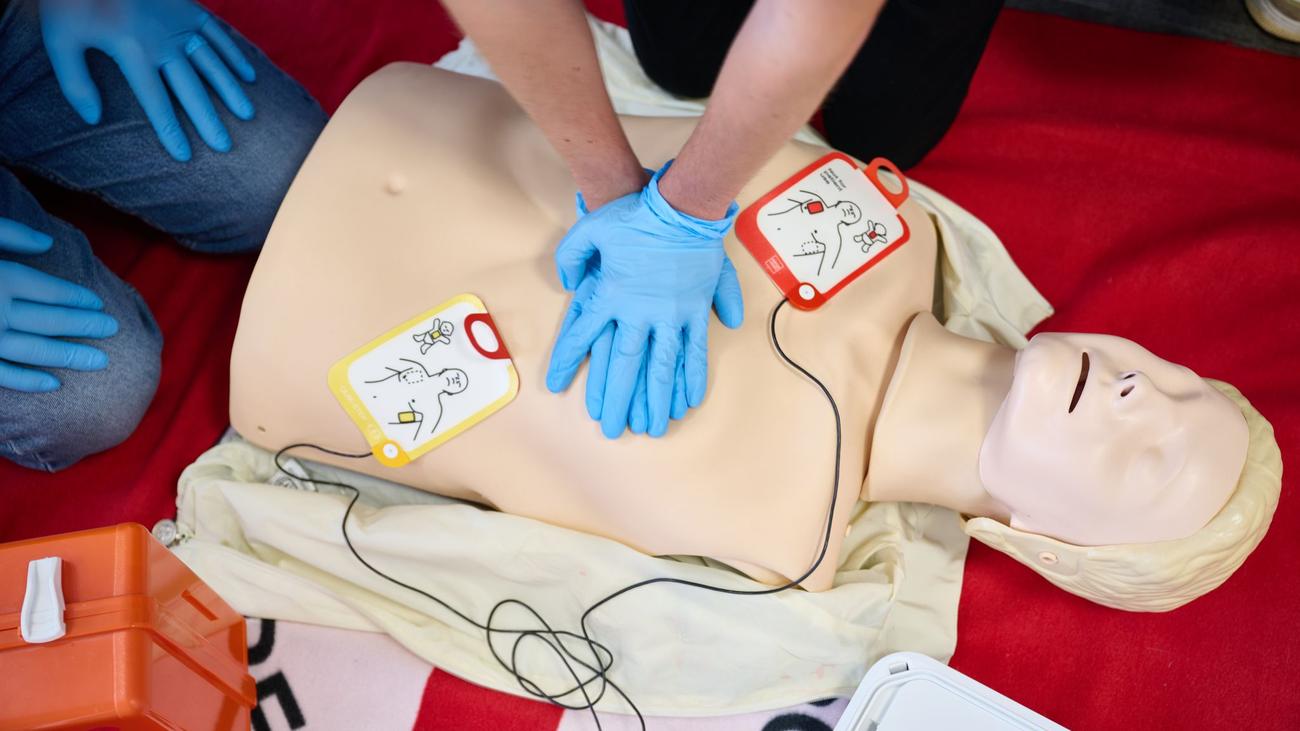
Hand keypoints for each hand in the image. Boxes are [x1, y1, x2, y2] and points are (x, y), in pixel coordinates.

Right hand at [0, 218, 117, 391]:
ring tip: (101, 362)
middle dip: (82, 326)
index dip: (74, 298)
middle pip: (47, 320)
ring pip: (32, 349)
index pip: (45, 289)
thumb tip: (48, 244)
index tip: (98, 305)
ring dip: (68, 355)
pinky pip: (1, 373)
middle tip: (113, 331)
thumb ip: (8, 235)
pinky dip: (26, 380)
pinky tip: (54, 384)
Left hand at [40, 0, 256, 161]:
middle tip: (225, 146)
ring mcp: (179, 22)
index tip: (184, 155)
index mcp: (132, 50)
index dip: (171, 130)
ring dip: (230, 90)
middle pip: (191, 88)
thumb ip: (74, 82)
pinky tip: (248, 75)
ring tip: (246, 115)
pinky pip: (217, 34)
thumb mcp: (59, 38)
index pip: (156, 100)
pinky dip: (234, 54)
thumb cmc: (72, 0)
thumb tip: (93, 119)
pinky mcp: (188, 7)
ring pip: (211, 63)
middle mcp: (163, 40)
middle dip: (209, 119)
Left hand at [546, 161, 743, 437]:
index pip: (583, 336)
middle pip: (625, 365)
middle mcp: (640, 312)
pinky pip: (694, 351)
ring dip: (657, 401)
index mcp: (611, 295)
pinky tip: (688, 401)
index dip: (568, 362)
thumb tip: (567, 283)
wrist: (681, 206)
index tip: (557, 387)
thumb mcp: (590, 229)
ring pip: (662, 367)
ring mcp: (671, 314)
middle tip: (611, 430)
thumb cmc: (634, 216)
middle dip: (617, 400)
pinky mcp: (695, 310)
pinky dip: (691, 378)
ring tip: (653, 428)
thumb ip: (571, 257)